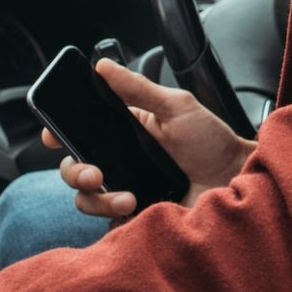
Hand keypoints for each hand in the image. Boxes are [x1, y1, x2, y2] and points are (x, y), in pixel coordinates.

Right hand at [43, 58, 255, 218]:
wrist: (239, 181)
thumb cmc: (212, 141)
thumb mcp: (177, 106)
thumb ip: (138, 89)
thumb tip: (102, 66)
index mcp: (125, 132)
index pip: (81, 132)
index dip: (59, 133)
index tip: (52, 135)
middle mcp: (121, 162)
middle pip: (74, 169)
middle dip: (74, 172)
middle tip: (95, 174)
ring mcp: (127, 190)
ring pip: (87, 200)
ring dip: (98, 200)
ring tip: (129, 198)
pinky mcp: (137, 218)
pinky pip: (109, 225)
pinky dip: (116, 220)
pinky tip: (136, 212)